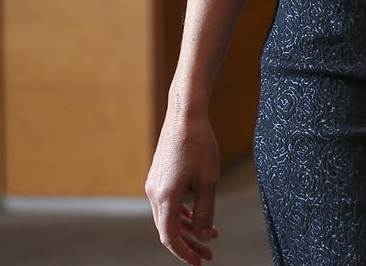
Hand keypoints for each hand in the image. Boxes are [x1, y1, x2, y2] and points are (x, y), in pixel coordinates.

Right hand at [146, 106, 220, 263]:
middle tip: (208, 255)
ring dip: (190, 226)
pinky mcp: (159, 176)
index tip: (198, 262)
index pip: (170, 236)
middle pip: (169, 228)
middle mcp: (154, 193)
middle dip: (189, 243)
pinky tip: (200, 217)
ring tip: (211, 235)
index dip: (184, 252)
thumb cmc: (199, 145)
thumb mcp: (209, 181)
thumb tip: (204, 236)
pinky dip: (185, 211)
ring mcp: (154, 184)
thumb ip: (205, 211)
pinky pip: (170, 202)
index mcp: (165, 197)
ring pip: (170, 215)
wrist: (185, 115)